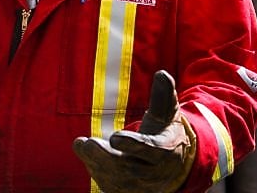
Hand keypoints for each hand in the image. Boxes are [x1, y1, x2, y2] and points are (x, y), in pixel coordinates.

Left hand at [73, 70, 195, 192]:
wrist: (174, 167)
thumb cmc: (165, 134)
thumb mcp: (167, 114)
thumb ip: (163, 96)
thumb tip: (161, 74)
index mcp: (166, 151)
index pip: (150, 151)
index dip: (132, 146)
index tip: (114, 137)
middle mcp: (154, 174)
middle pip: (129, 170)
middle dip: (106, 158)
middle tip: (87, 144)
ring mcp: (142, 187)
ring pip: (118, 181)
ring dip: (97, 165)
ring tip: (82, 145)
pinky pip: (112, 188)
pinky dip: (97, 173)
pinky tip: (86, 155)